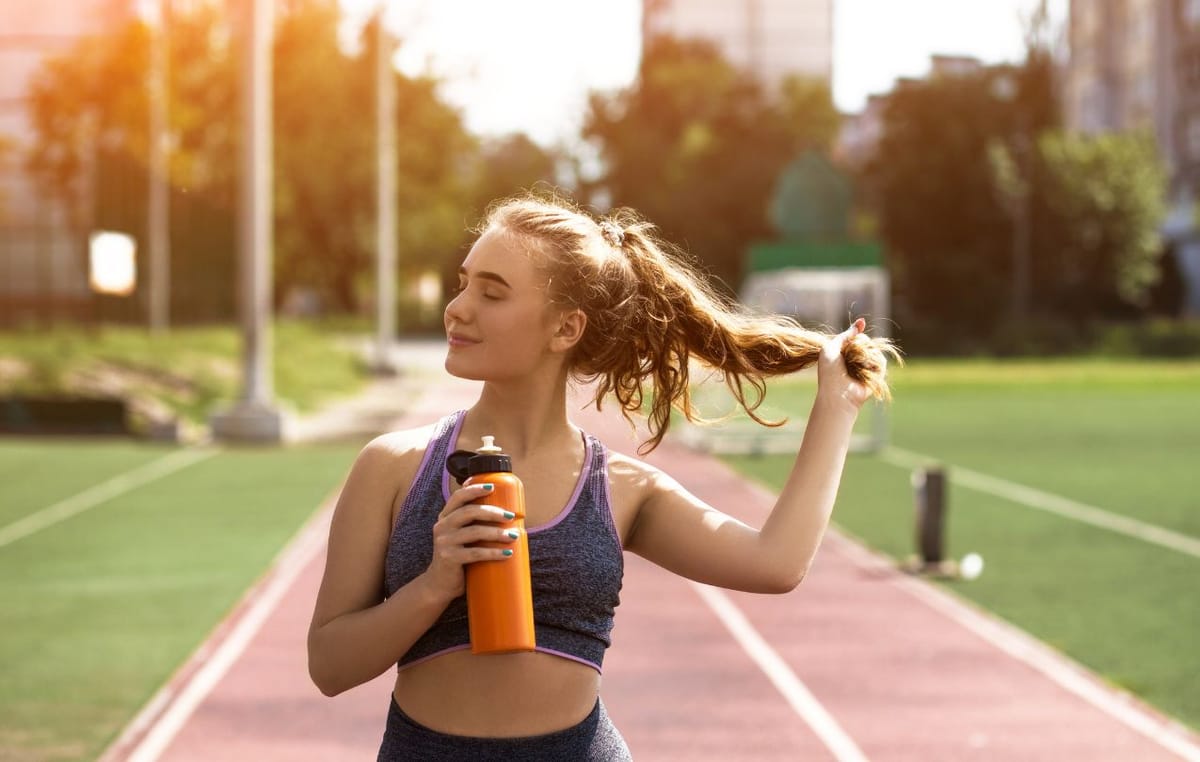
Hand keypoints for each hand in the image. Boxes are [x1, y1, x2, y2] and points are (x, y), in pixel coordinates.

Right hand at [420, 484, 516, 601]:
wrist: (439, 584)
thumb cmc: (457, 558)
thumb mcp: (460, 537)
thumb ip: (472, 525)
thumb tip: (507, 518)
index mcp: (445, 517)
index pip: (458, 497)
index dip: (474, 489)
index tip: (492, 487)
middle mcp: (442, 527)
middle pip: (470, 512)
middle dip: (493, 512)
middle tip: (510, 516)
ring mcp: (444, 542)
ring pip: (475, 532)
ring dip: (497, 533)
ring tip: (513, 535)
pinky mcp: (449, 558)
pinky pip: (476, 553)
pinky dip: (494, 553)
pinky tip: (507, 553)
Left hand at [816, 318, 871, 412]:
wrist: (837, 392)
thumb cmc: (829, 372)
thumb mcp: (830, 348)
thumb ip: (844, 335)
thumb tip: (860, 324)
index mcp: (844, 354)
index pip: (855, 337)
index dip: (858, 330)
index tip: (862, 322)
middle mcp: (856, 360)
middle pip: (866, 341)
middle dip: (861, 342)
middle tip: (851, 352)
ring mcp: (866, 367)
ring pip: (875, 349)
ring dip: (866, 353)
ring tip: (857, 362)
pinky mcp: (876, 376)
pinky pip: (881, 360)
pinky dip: (873, 362)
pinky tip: (865, 367)